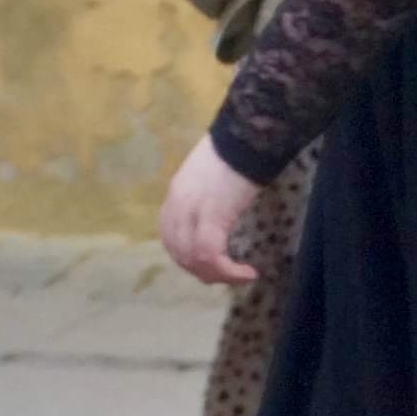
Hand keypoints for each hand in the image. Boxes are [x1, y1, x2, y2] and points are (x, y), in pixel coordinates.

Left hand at [159, 132, 263, 285]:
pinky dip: (228, 271)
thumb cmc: (234, 155)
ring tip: (237, 276)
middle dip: (202, 271)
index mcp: (174, 196)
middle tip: (225, 276)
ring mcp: (190, 211)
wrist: (244, 139)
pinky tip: (246, 273)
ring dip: (216, 275)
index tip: (208, 265)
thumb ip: (202, 199)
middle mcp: (176, 205)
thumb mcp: (207, 180)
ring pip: (193, 258)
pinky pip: (210, 255)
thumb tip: (214, 218)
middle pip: (179, 253)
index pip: (170, 237)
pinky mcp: (211, 215)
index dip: (187, 257)